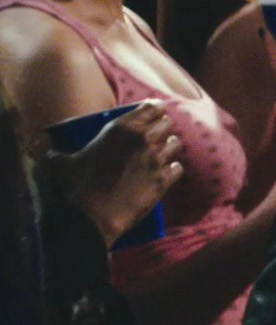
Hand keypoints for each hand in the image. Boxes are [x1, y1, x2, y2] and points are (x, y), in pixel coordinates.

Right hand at [45, 100, 182, 244]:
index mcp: (121, 128)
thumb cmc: (73, 187)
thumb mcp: (60, 163)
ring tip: (164, 152)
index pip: (150, 107)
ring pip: (175, 144)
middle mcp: (143, 139)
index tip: (154, 112)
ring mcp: (155, 160)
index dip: (154, 109)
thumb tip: (47, 153)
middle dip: (163, 127)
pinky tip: (168, 172)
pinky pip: (178, 168)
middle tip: (158, 133)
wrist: (90, 217)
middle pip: (166, 123)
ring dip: (170, 147)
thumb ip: (57, 153)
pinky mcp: (163, 181)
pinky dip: (173, 169)